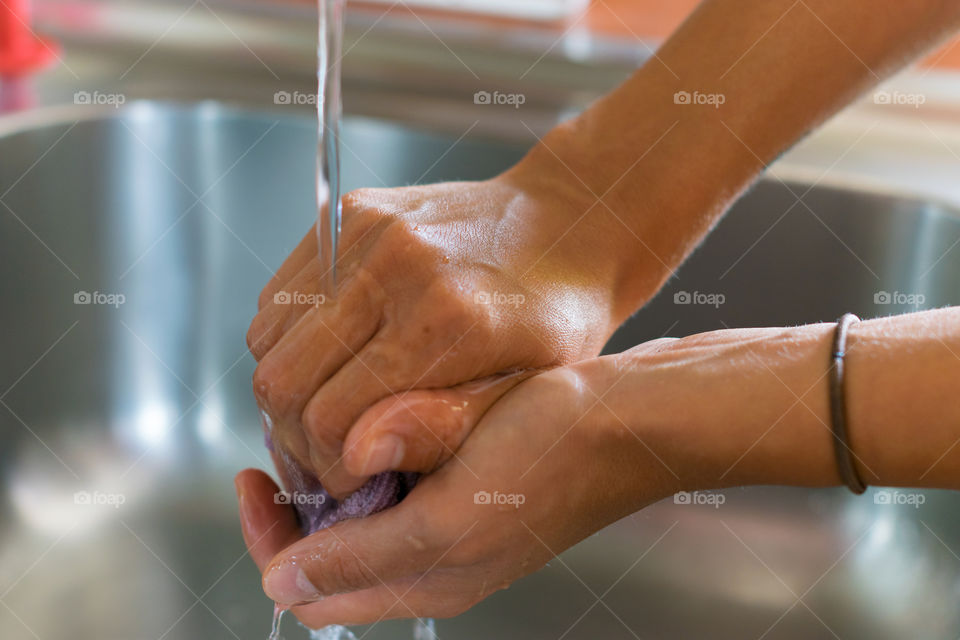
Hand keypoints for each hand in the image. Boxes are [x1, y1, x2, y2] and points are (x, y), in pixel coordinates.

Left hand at [234, 352, 679, 626]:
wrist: (628, 419)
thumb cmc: (553, 455)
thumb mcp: (454, 515)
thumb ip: (366, 555)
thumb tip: (282, 579)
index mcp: (424, 579)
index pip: (306, 585)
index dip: (267, 535)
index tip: (254, 473)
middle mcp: (432, 564)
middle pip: (326, 558)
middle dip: (292, 509)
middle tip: (286, 448)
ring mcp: (451, 530)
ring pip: (355, 523)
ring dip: (327, 487)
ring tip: (327, 433)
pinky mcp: (469, 496)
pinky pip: (393, 495)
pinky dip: (366, 469)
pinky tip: (378, 427)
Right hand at [246, 157, 659, 497]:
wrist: (566, 223)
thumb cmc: (555, 317)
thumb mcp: (527, 392)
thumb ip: (444, 429)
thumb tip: (357, 456)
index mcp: (446, 324)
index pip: (331, 419)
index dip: (327, 468)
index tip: (350, 481)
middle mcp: (396, 269)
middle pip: (281, 380)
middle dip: (291, 435)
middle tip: (324, 454)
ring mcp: (366, 232)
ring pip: (266, 336)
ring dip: (284, 386)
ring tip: (323, 408)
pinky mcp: (349, 212)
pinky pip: (279, 292)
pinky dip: (287, 336)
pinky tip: (326, 357)